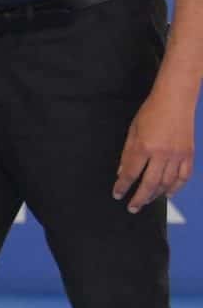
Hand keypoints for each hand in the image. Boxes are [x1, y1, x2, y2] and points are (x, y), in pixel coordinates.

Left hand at [115, 83, 195, 212]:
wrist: (175, 99)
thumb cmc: (151, 111)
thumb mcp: (132, 130)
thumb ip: (127, 154)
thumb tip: (122, 173)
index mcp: (144, 147)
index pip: (130, 174)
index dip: (123, 186)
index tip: (117, 194)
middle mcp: (162, 154)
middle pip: (149, 183)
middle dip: (139, 198)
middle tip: (132, 207)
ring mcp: (178, 155)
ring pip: (167, 183)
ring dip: (155, 195)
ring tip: (146, 201)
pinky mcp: (189, 154)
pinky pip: (183, 177)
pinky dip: (176, 187)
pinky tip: (167, 194)